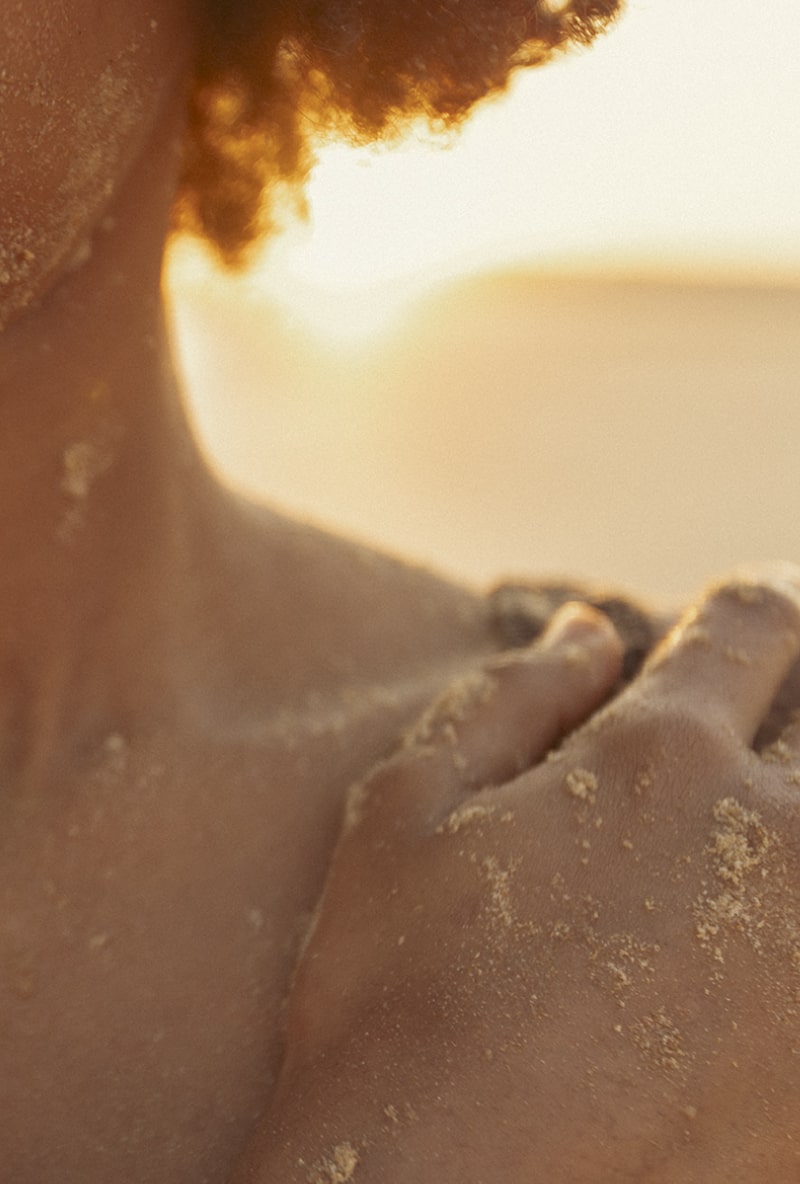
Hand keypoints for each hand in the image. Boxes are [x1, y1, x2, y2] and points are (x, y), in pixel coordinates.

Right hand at [234, 567, 799, 1182]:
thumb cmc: (393, 1002)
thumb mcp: (404, 814)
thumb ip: (507, 699)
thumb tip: (589, 628)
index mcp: (659, 758)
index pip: (752, 621)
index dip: (751, 605)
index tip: (745, 618)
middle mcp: (772, 833)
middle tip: (772, 720)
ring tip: (767, 823)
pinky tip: (772, 937)